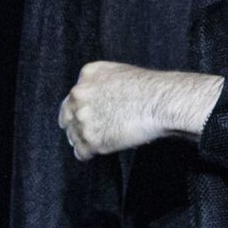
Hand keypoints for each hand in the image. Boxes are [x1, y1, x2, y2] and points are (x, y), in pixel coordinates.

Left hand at [59, 63, 223, 160]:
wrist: (159, 102)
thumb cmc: (149, 88)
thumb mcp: (119, 73)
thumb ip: (101, 84)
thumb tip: (100, 101)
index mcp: (87, 76)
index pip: (73, 97)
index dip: (80, 110)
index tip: (88, 117)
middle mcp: (79, 96)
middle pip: (67, 117)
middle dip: (77, 125)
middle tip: (91, 132)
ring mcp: (83, 119)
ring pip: (73, 136)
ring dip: (84, 140)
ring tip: (99, 141)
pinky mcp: (92, 139)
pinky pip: (80, 153)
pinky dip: (88, 154)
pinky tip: (97, 152)